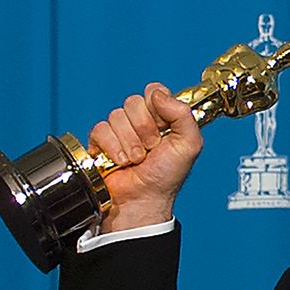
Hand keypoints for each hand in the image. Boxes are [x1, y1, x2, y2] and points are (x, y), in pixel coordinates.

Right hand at [87, 82, 203, 232]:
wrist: (144, 198)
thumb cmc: (167, 175)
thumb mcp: (189, 144)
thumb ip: (183, 114)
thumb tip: (157, 94)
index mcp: (162, 117)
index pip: (153, 90)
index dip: (157, 107)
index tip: (164, 127)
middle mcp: (140, 121)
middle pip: (133, 102)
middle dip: (145, 129)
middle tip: (152, 147)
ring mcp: (120, 130)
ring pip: (116, 116)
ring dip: (130, 143)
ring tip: (138, 159)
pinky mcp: (100, 140)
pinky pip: (100, 129)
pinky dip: (113, 148)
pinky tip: (120, 161)